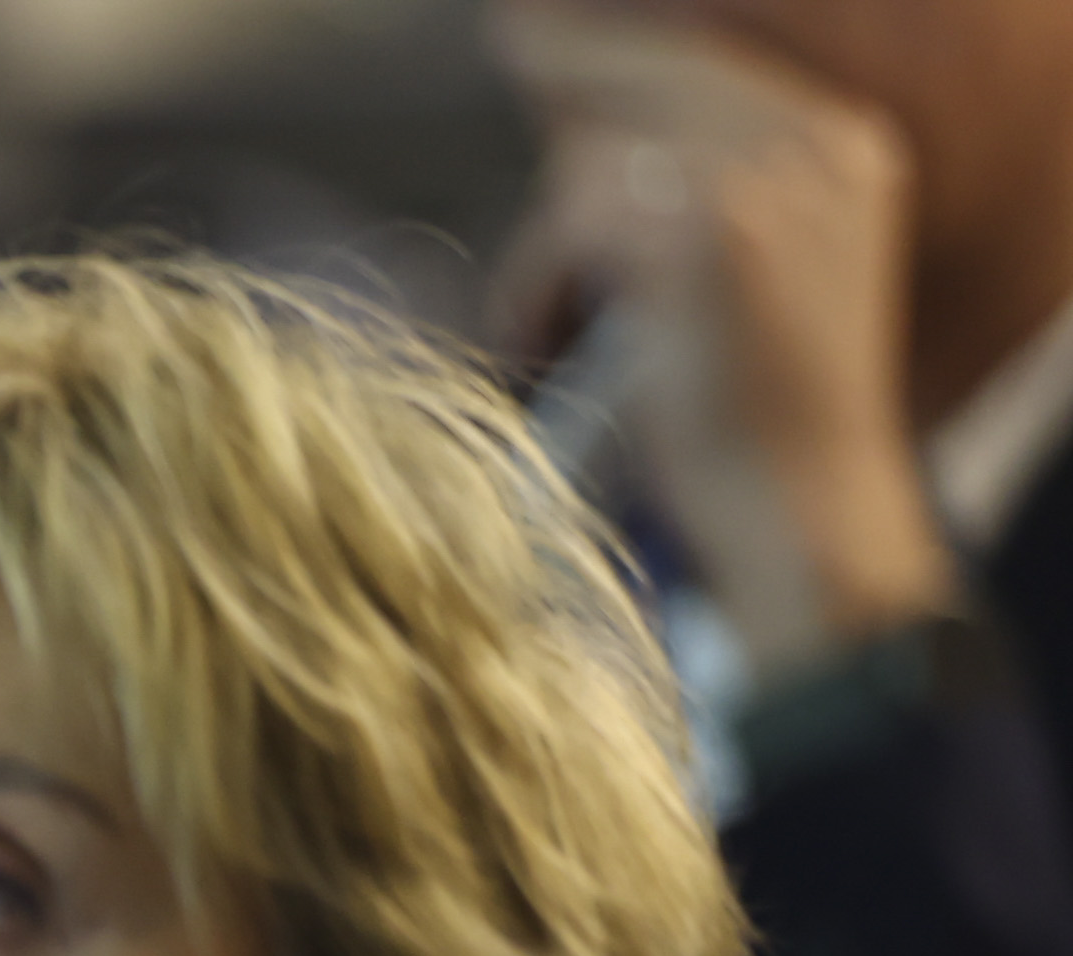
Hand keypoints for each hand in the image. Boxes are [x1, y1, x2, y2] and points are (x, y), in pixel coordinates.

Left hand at [491, 3, 957, 683]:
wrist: (801, 510)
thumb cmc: (750, 413)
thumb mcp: (751, 269)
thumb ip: (694, 179)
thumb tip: (573, 107)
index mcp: (843, 143)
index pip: (703, 54)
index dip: (607, 48)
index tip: (528, 31)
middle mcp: (818, 142)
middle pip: (645, 74)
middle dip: (565, 97)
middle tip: (509, 58)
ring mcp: (766, 180)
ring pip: (594, 156)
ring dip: (548, 248)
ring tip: (548, 331)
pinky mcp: (703, 234)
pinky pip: (570, 224)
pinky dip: (536, 292)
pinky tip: (545, 352)